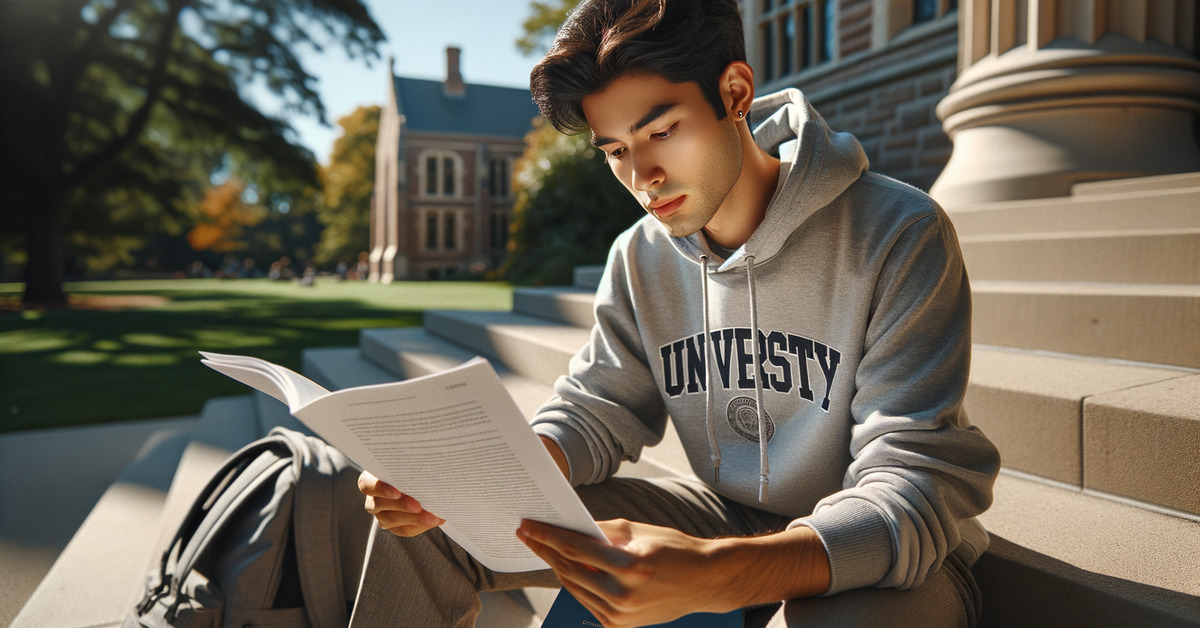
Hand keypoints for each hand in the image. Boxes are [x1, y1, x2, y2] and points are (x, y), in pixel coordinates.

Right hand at [357, 470, 443, 536]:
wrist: (415, 480)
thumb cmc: (409, 467)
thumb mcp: (407, 464)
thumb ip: (411, 468)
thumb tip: (432, 471)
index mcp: (370, 478)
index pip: (367, 484)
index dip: (381, 489)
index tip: (397, 492)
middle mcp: (372, 498)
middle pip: (380, 505)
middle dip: (402, 506)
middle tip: (419, 507)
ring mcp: (380, 514)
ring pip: (391, 520)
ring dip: (414, 519)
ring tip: (432, 517)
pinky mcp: (392, 525)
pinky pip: (403, 529)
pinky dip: (420, 526)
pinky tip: (434, 521)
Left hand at [517, 518, 730, 626]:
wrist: (703, 582)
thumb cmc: (675, 550)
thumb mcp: (639, 531)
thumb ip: (603, 531)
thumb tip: (572, 526)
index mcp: (630, 565)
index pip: (575, 548)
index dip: (547, 536)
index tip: (527, 526)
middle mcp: (623, 594)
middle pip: (569, 570)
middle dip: (546, 551)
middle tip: (529, 535)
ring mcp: (620, 615)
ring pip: (574, 587)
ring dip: (558, 567)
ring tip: (545, 548)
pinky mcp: (620, 626)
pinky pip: (587, 601)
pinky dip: (576, 583)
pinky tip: (568, 568)